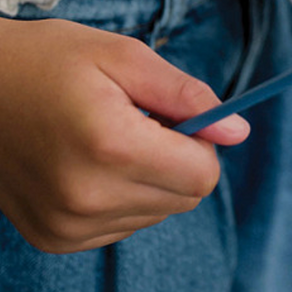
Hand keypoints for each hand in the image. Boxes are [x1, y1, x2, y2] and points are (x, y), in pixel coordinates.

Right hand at [0, 18, 248, 252]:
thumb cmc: (52, 61)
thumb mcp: (126, 56)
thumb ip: (187, 95)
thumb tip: (238, 131)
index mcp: (111, 147)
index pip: (202, 175)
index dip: (203, 140)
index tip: (177, 114)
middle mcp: (87, 198)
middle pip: (185, 197)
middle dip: (180, 157)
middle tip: (142, 119)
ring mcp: (66, 225)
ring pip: (157, 212)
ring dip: (151, 176)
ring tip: (111, 136)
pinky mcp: (54, 238)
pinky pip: (123, 225)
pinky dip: (123, 194)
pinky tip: (93, 161)